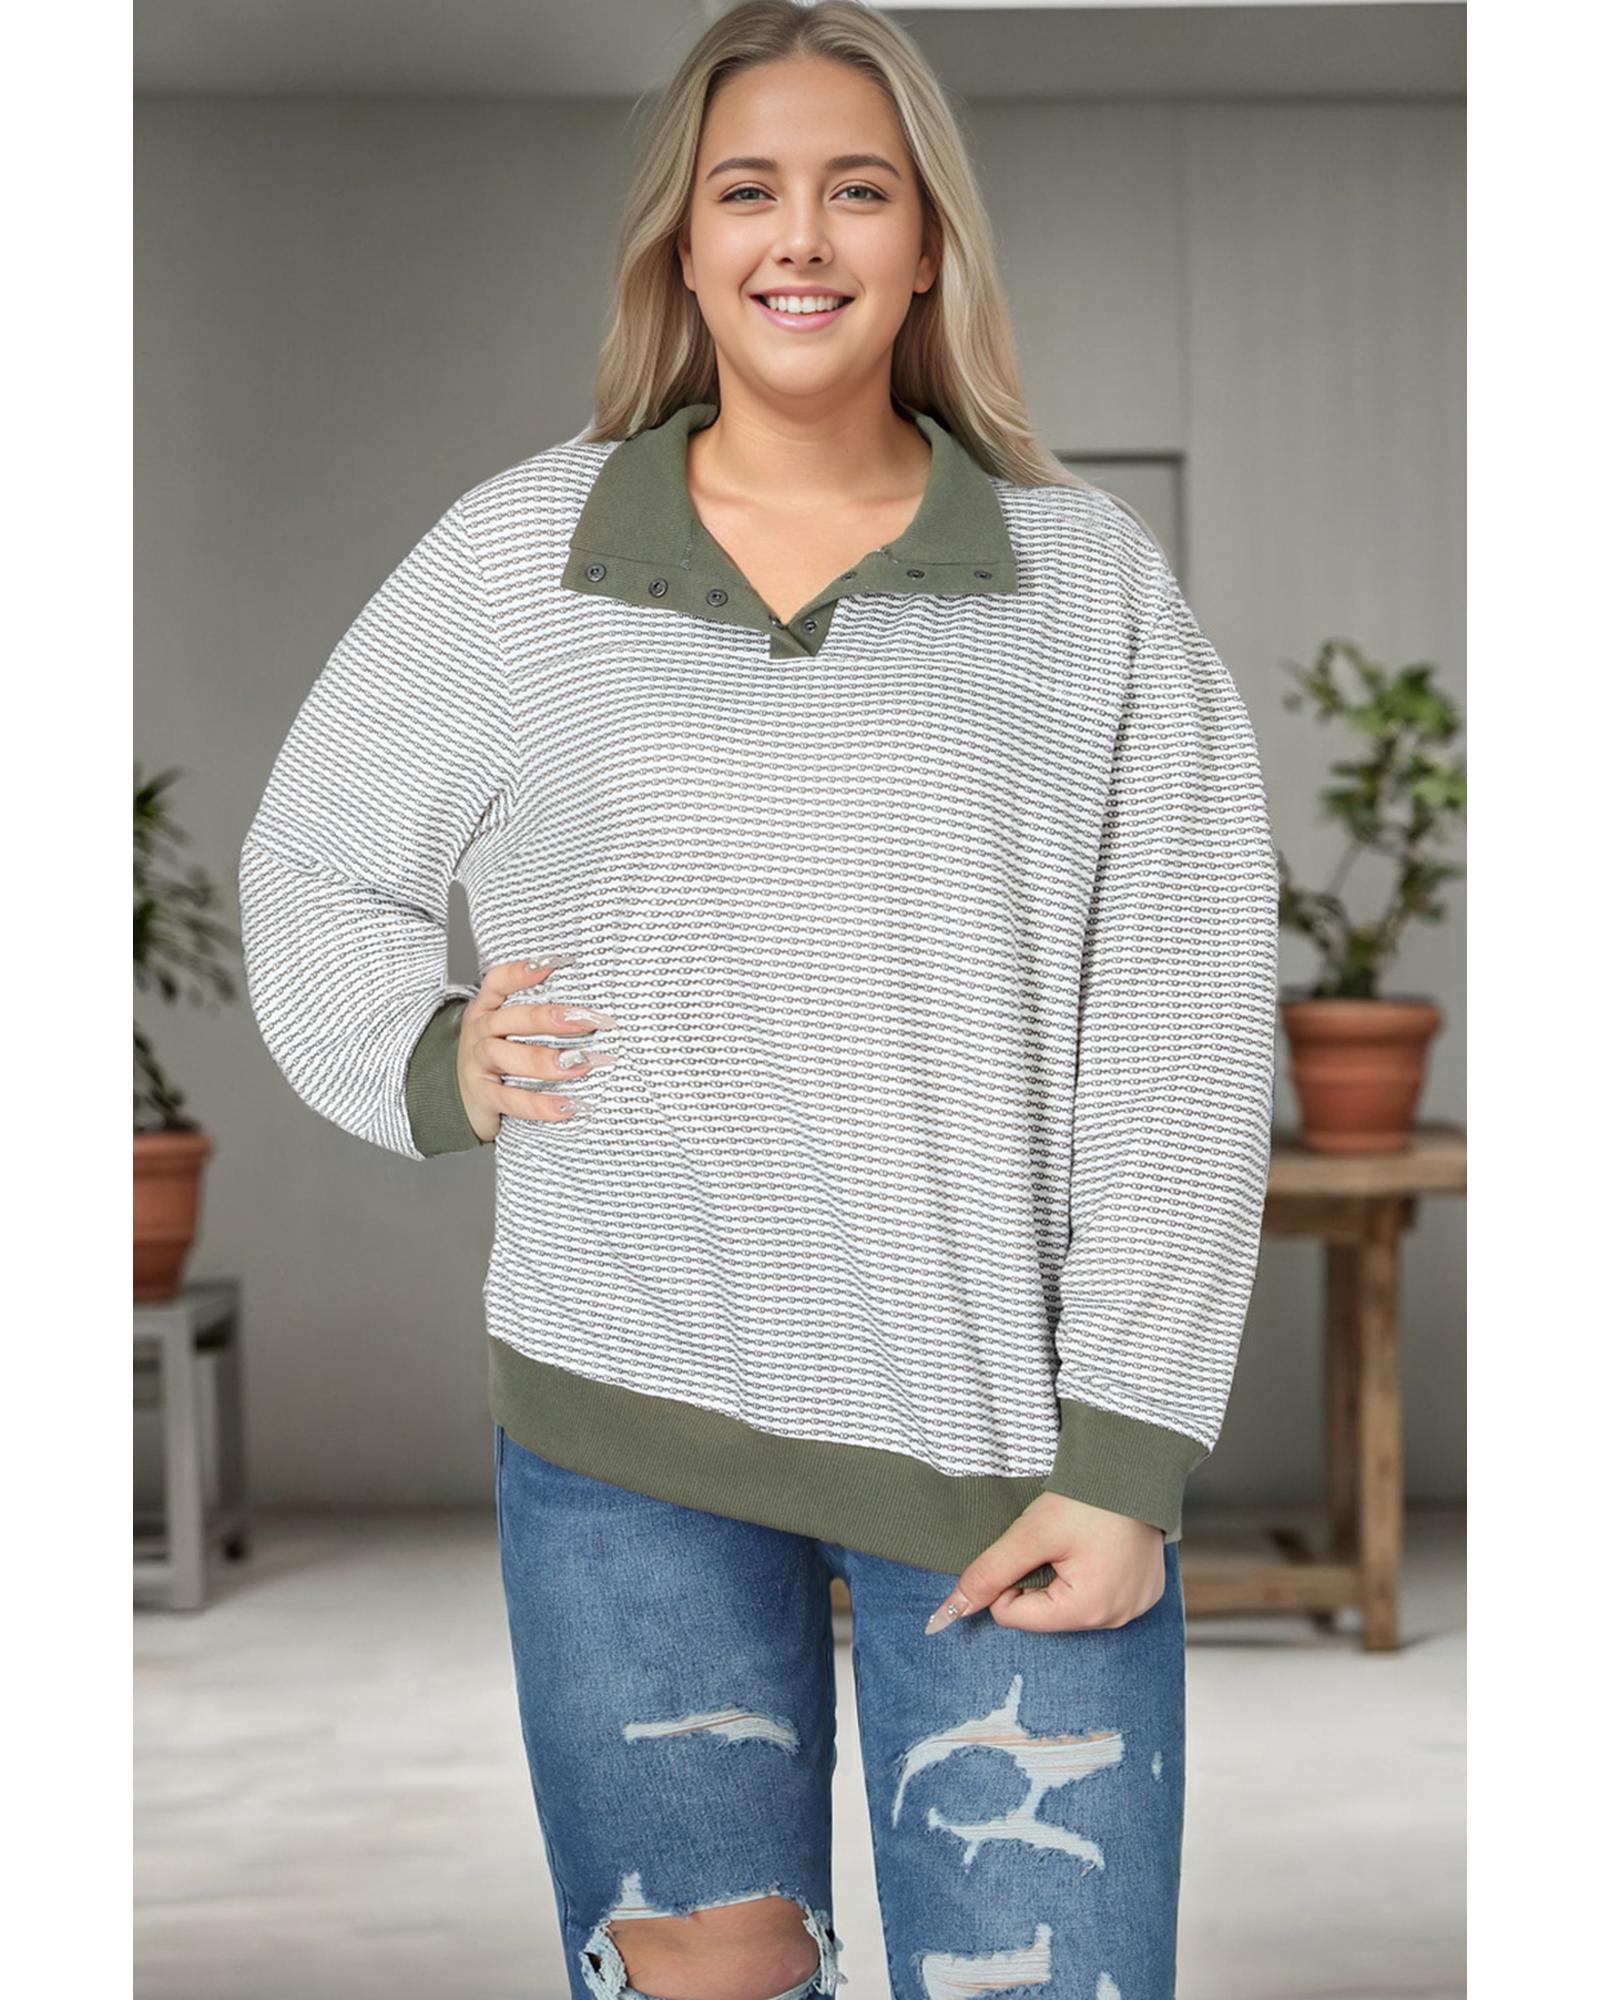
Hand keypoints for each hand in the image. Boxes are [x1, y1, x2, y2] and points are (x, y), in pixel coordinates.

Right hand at [457, 957, 618, 1143]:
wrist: (458, 1099)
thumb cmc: (497, 1059)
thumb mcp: (508, 1031)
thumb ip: (540, 1018)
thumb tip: (594, 1013)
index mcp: (488, 1009)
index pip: (499, 982)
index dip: (523, 972)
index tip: (557, 964)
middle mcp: (481, 1032)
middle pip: (512, 1018)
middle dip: (552, 1018)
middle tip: (590, 1021)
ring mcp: (479, 1064)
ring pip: (509, 1057)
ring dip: (548, 1061)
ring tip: (582, 1064)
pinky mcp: (483, 1096)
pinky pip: (511, 1099)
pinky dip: (540, 1104)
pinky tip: (567, 1105)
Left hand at [924, 1491, 1166, 1633]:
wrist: (1137, 1467)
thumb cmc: (1086, 1499)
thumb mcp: (1031, 1533)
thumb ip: (989, 1572)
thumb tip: (951, 1610)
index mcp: (1088, 1610)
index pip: (1013, 1615)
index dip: (1007, 1579)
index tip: (1024, 1548)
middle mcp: (1117, 1619)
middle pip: (1043, 1613)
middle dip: (1037, 1578)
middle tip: (1054, 1541)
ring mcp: (1135, 1608)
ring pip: (1069, 1605)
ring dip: (1062, 1577)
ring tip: (1077, 1541)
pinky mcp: (1145, 1594)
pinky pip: (1100, 1596)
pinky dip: (1090, 1575)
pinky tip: (1096, 1546)